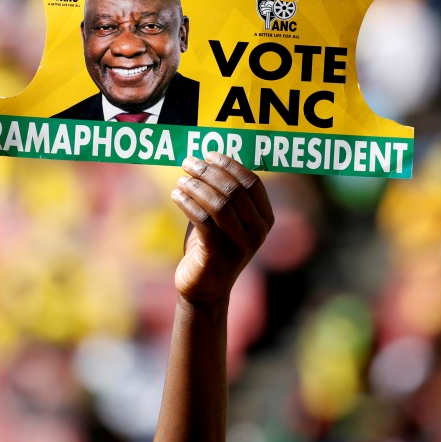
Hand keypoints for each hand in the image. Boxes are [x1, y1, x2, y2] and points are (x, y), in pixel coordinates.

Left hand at [170, 152, 273, 304]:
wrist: (205, 288)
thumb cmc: (211, 245)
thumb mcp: (222, 218)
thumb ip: (221, 192)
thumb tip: (208, 157)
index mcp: (265, 219)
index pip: (252, 183)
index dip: (230, 165)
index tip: (208, 154)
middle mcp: (258, 232)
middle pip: (234, 191)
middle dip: (209, 172)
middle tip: (188, 162)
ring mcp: (241, 246)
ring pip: (219, 204)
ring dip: (196, 187)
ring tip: (180, 180)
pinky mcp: (219, 256)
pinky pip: (203, 221)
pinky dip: (188, 203)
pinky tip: (176, 196)